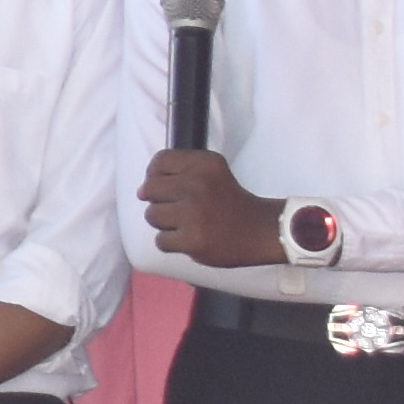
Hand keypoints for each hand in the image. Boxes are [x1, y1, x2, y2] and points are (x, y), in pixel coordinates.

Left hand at [139, 148, 281, 272]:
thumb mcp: (211, 172)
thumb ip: (177, 172)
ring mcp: (194, 214)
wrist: (262, 231)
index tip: (169, 186)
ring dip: (165, 223)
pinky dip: (172, 243)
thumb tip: (141, 191)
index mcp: (205, 164)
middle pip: (149, 189)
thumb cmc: (229, 201)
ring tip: (187, 224)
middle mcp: (198, 185)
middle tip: (181, 208)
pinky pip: (161, 241)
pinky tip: (191, 238)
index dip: (156, 174)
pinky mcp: (193, 240)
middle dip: (160, 200)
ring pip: (152, 216)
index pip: (160, 161)